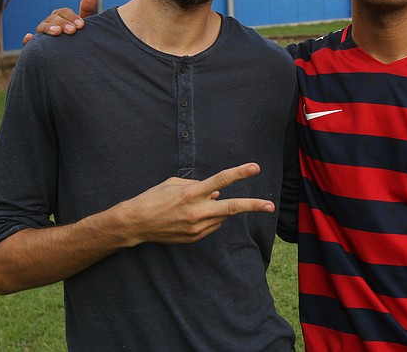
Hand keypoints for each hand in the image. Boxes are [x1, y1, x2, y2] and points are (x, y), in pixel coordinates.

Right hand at [22, 0, 97, 44]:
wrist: (75, 56)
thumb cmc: (80, 37)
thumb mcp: (85, 25)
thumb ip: (87, 9)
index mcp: (62, 17)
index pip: (63, 12)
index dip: (71, 17)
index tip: (81, 25)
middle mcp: (51, 24)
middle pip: (52, 18)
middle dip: (62, 23)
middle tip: (72, 31)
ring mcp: (42, 35)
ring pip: (41, 27)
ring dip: (48, 28)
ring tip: (57, 32)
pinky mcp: (37, 47)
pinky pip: (29, 42)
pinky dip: (28, 39)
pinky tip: (29, 38)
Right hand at [117, 162, 274, 244]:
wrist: (137, 223)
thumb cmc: (154, 198)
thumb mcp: (174, 184)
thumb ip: (198, 185)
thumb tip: (217, 193)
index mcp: (191, 193)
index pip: (221, 181)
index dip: (240, 173)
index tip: (255, 168)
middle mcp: (197, 211)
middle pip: (232, 207)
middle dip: (253, 205)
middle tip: (270, 205)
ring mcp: (197, 228)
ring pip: (221, 216)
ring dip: (218, 209)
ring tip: (196, 207)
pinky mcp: (194, 238)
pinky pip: (212, 226)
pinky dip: (209, 218)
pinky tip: (192, 216)